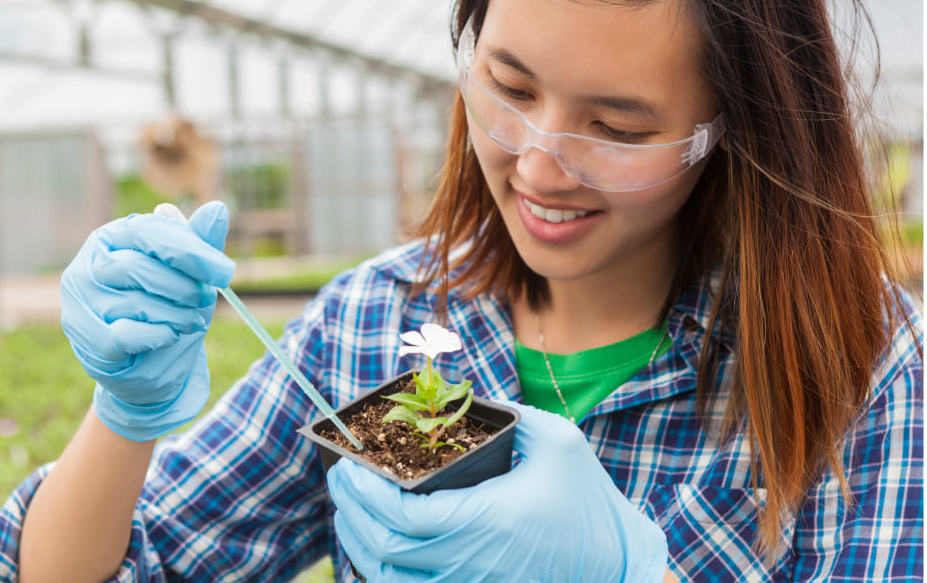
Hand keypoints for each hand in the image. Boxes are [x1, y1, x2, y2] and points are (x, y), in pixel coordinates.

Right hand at [61, 201, 234, 441]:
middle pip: (138, 267)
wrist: (155, 363)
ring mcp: (79, 300)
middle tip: (205, 300)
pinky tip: (169, 336)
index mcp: (115, 235)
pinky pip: (124, 335)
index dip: (190, 250)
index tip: (224, 272)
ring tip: (189, 321)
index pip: (148, 231)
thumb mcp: (193, 274)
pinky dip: (157, 336)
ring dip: (176, 315)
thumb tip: (217, 208)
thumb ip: (202, 243)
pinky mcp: (82, 336)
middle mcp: (89, 263)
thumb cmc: (172, 307)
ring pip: (133, 303)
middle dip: (183, 288)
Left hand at [327, 402, 667, 582]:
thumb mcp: (558, 442)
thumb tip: (462, 396)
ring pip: (388, 582)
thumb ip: (510, 414)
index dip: (364, 494)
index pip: (402, 516)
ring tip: (353, 511)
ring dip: (360, 546)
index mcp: (487, 520)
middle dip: (351, 516)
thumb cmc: (589, 502)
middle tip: (341, 483)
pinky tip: (379, 546)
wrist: (617, 567)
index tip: (347, 468)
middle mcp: (471, 563)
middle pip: (383, 552)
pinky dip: (383, 573)